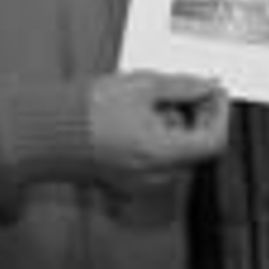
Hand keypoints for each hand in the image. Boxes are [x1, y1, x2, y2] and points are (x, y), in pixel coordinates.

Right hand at [88, 71, 228, 194]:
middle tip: (184, 89)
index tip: (214, 91)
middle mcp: (156, 176)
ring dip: (175, 123)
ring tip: (152, 99)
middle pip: (196, 146)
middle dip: (196, 114)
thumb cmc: (89, 111)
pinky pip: (157, 158)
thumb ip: (183, 86)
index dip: (220, 113)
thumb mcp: (143, 86)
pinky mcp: (127, 180)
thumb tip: (208, 86)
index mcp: (163, 154)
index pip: (214, 141)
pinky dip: (158, 135)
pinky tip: (139, 115)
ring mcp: (141, 182)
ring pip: (177, 151)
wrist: (48, 133)